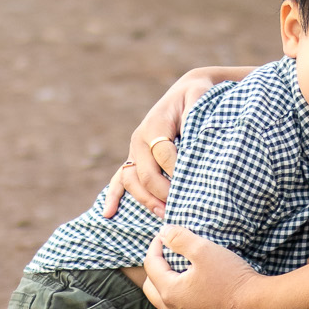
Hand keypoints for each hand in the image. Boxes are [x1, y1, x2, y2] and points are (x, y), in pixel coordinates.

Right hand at [101, 67, 251, 218]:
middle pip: (147, 173)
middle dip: (164, 193)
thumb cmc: (196, 96)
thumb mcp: (200, 97)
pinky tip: (109, 214)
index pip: (164, 154)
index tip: (196, 186)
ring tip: (164, 215)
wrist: (185, 92)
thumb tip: (197, 136)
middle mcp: (140, 139)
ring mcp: (134, 151)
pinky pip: (119, 179)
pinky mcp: (134, 159)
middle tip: (183, 209)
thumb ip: (196, 115)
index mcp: (155, 125)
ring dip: (146, 200)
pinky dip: (113, 196)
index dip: (179, 172)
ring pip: (132, 181)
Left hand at [138, 226, 264, 308]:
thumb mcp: (204, 250)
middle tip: (167, 254)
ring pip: (165, 302)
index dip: (154, 247)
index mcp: (170, 292)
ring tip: (179, 271)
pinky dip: (180, 299)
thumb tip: (164, 232)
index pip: (151, 266)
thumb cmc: (231, 277)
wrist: (257, 304)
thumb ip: (180, 238)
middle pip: (151, 287)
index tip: (163, 236)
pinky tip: (193, 290)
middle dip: (155, 268)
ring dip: (167, 285)